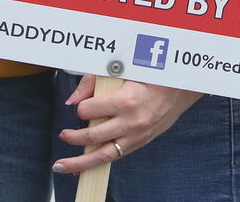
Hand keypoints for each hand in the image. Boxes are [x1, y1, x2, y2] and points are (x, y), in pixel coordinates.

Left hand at [52, 74, 201, 174]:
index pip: (89, 111)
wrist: (179, 88)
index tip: (82, 105)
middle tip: (63, 135)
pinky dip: (96, 163)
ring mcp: (136, 136)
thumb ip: (92, 83)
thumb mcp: (120, 71)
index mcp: (126, 101)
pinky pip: (115, 156)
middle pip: (92, 137)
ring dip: (79, 163)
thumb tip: (71, 101)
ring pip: (102, 155)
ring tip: (60, 166)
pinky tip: (82, 168)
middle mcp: (131, 122)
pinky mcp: (139, 143)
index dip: (81, 108)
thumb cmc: (148, 75)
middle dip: (73, 137)